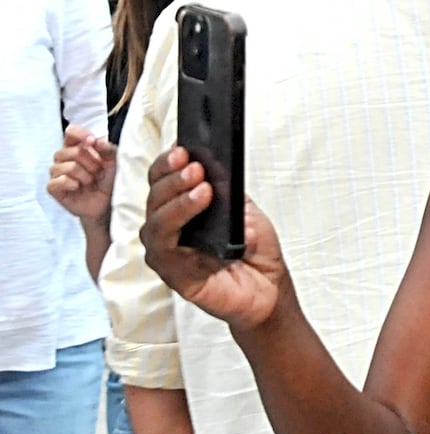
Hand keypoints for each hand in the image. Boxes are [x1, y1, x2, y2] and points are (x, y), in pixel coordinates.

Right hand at [47, 124, 116, 222]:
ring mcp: (57, 173)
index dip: (80, 134)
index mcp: (78, 147)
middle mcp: (65, 158)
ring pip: (65, 166)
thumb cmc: (109, 180)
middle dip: (90, 162)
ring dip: (84, 175)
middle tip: (98, 172)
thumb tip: (95, 140)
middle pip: (70, 150)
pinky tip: (79, 188)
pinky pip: (58, 181)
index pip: (71, 132)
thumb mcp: (114, 162)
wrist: (108, 203)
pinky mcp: (54, 188)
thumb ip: (107, 149)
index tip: (92, 141)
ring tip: (91, 181)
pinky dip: (72, 184)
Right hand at [142, 146, 289, 331]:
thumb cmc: (255, 250)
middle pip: (155, 194)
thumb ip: (226, 190)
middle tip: (193, 164)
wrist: (270, 287)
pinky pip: (163, 245)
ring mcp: (168, 250)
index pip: (163, 180)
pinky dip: (178, 219)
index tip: (182, 146)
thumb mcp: (245, 209)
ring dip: (175, 195)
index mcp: (183, 208)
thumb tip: (210, 164)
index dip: (168, 162)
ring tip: (200, 183)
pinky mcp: (172, 272)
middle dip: (172, 175)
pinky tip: (199, 203)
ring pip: (154, 218)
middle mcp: (170, 227)